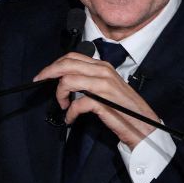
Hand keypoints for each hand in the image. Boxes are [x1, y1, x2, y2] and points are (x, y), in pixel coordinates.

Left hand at [37, 52, 160, 147]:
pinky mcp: (103, 102)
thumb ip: (90, 80)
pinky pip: (77, 104)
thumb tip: (67, 80)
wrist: (143, 125)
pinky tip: (70, 119)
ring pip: (68, 80)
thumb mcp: (108, 87)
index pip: (73, 57)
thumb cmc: (125, 108)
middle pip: (67, 64)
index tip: (44, 75)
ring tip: (62, 105)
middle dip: (49, 73)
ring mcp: (103, 86)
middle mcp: (103, 72)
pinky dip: (70, 113)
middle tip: (40, 82)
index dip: (54, 65)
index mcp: (103, 66)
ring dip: (59, 94)